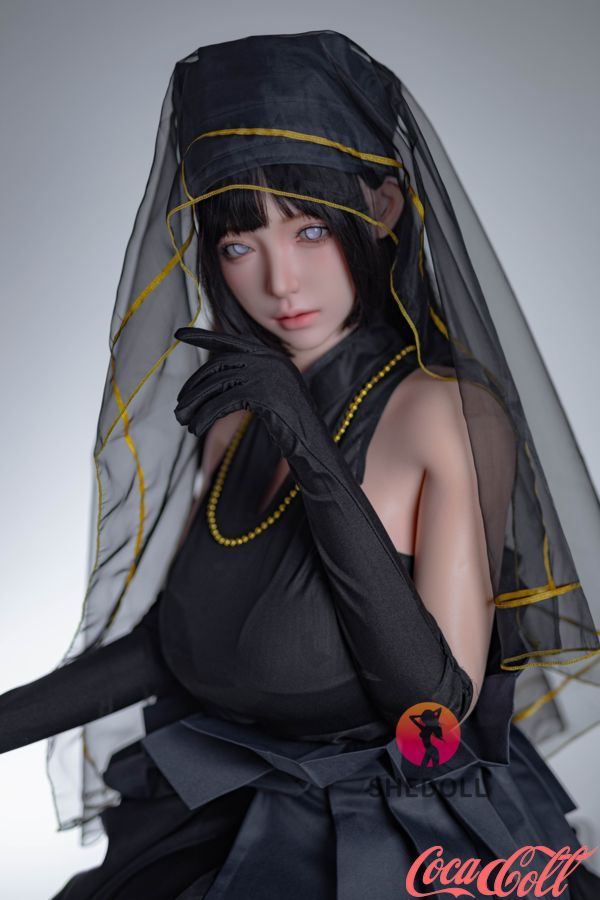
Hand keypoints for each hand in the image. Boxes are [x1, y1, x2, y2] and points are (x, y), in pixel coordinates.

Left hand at [173, 327, 320, 458]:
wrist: (312, 443)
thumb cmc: (289, 423)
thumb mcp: (270, 393)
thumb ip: (247, 379)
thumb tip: (211, 382)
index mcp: (269, 355)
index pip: (230, 340)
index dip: (203, 337)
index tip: (179, 335)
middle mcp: (267, 359)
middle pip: (218, 366)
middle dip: (194, 388)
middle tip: (179, 409)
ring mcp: (265, 374)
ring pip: (217, 385)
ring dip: (196, 405)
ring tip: (183, 421)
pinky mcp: (261, 393)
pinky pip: (223, 402)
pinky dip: (206, 416)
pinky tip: (197, 428)